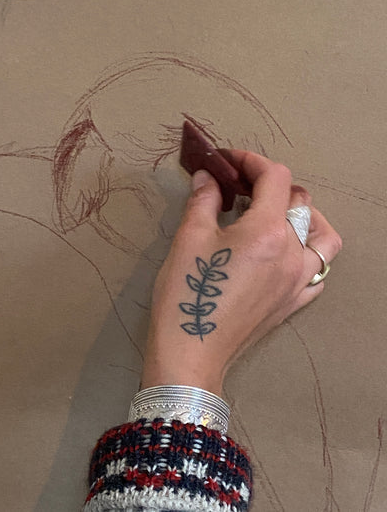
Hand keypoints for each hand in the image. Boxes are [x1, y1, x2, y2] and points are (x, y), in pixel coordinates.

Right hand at [141, 150, 341, 395]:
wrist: (192, 352)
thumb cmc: (188, 295)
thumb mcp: (188, 239)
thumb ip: (203, 200)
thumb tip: (208, 178)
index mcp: (266, 231)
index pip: (274, 177)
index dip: (251, 160)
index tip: (229, 162)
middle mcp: (291, 252)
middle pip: (299, 200)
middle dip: (271, 184)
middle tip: (241, 189)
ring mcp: (297, 280)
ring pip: (323, 235)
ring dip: (305, 216)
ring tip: (278, 216)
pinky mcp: (293, 302)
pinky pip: (318, 271)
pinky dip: (308, 253)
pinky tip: (285, 253)